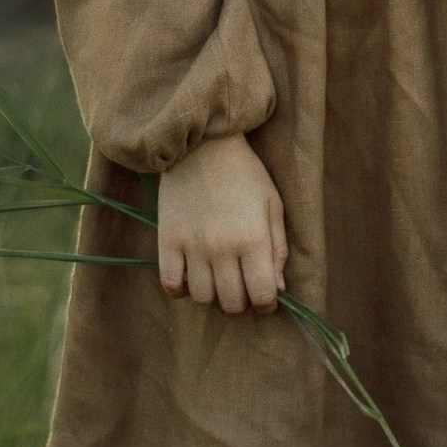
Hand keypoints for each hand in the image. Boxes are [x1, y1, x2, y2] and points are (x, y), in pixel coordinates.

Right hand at [157, 130, 286, 314]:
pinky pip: (171, 284)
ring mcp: (192, 246)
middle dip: (241, 300)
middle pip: (231, 303)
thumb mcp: (272, 203)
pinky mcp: (168, 240)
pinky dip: (181, 288)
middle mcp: (222, 248)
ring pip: (202, 298)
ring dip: (212, 294)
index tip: (265, 296)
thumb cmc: (244, 172)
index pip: (262, 296)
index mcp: (253, 239)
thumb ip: (278, 248)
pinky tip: (190, 275)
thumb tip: (277, 288)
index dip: (267, 304)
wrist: (202, 142)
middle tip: (240, 283)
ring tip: (216, 276)